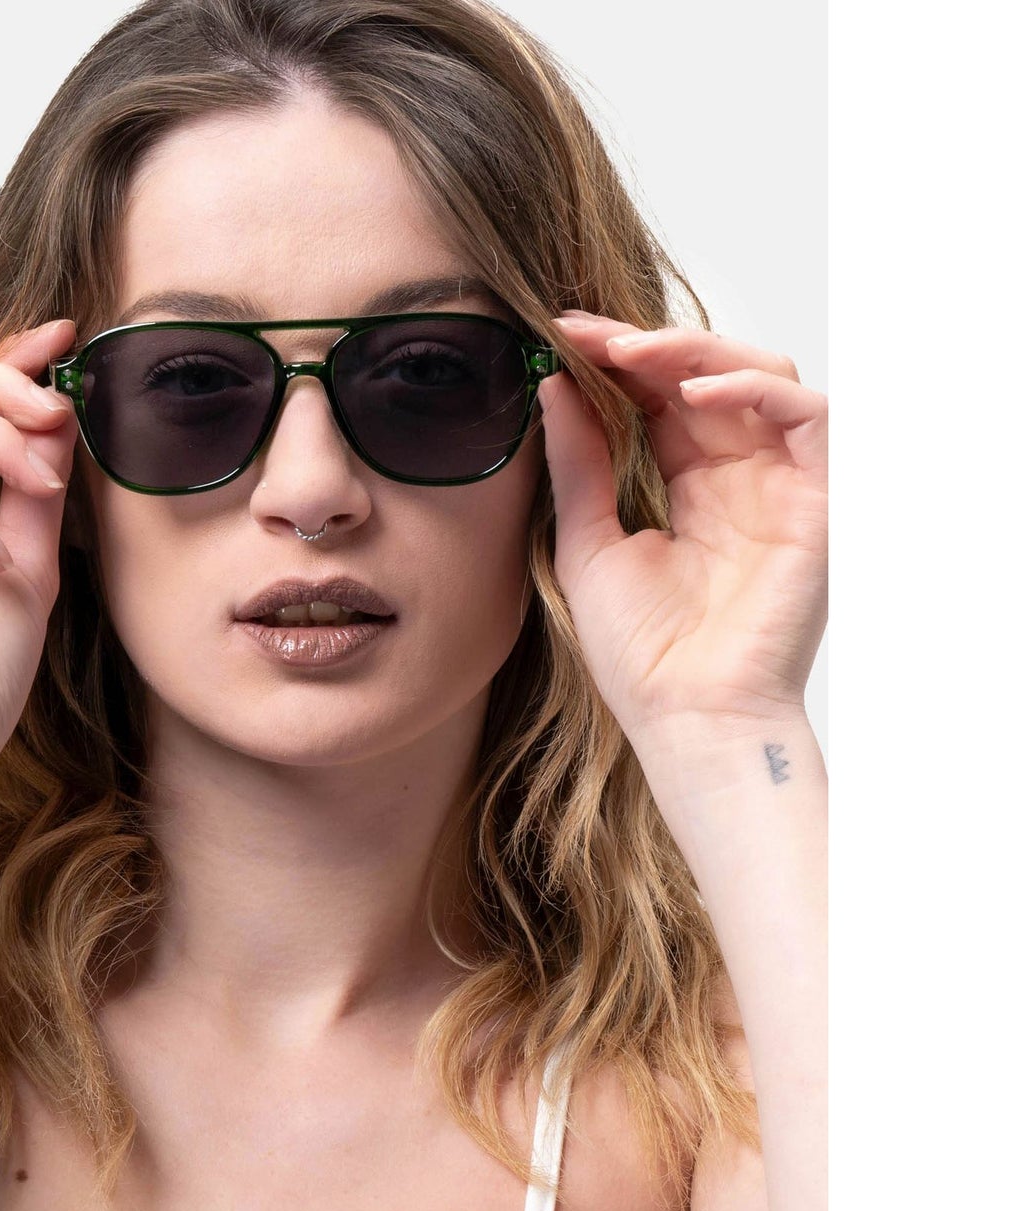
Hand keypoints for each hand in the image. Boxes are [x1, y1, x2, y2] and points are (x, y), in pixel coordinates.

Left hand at [539, 313, 826, 751]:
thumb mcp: (587, 542)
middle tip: (587, 334)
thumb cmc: (640, 652)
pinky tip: (691, 396)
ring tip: (631, 355)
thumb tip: (554, 388)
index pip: (660, 399)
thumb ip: (579, 464)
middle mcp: (738, 477)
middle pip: (706, 376)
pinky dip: (753, 391)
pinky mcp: (816, 500)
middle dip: (646, 346)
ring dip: (695, 354)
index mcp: (689, 487)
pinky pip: (806, 416)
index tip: (561, 337)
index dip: (617, 362)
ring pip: (760, 377)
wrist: (686, 717)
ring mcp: (780, 485)